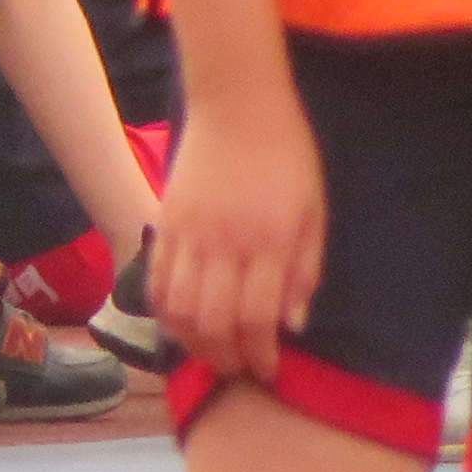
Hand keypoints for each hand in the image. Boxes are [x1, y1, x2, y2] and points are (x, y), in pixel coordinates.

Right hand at [152, 89, 326, 389]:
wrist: (237, 101)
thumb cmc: (286, 153)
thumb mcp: (313, 209)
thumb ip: (304, 268)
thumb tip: (292, 324)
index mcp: (268, 241)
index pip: (257, 319)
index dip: (261, 355)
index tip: (269, 370)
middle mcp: (225, 244)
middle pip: (214, 324)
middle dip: (227, 359)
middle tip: (239, 369)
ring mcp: (189, 234)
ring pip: (179, 311)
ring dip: (193, 344)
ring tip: (211, 353)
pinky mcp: (165, 223)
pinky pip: (157, 283)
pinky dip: (166, 314)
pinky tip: (182, 324)